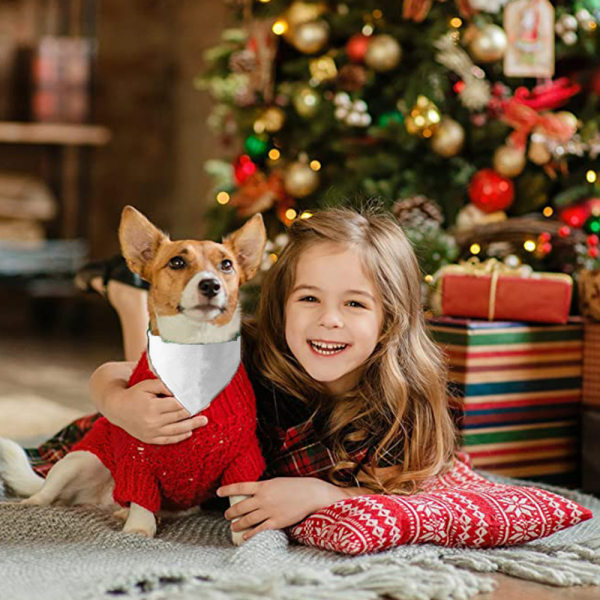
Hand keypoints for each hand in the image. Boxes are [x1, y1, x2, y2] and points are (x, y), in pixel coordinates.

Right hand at [104, 378, 207, 444]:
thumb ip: (165, 385)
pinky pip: (168, 440)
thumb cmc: (135, 393)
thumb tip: (182, 388)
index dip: (191, 401)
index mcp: (152, 407)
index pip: (178, 405)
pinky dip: (180, 437)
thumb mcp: (148, 385)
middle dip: (195, 412)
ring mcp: (151, 433)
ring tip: (204, 421)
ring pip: (177, 431)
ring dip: (192, 425)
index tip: (202, 398)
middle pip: (179, 417)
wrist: (117, 409)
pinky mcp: (150, 439)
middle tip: (206, 407)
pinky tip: (189, 432)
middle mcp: (152, 422)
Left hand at [217, 477, 347, 539]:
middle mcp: (263, 498)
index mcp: (263, 486)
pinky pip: (259, 530)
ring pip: (247, 520)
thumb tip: (251, 494)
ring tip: (233, 526)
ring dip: (237, 524)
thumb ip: (263, 488)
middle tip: (227, 515)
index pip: (240, 487)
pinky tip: (245, 536)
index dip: (227, 489)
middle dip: (231, 512)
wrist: (310, 494)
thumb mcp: (276, 482)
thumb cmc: (294, 486)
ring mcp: (269, 511)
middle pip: (240, 507)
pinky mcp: (276, 522)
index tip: (218, 492)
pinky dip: (250, 534)